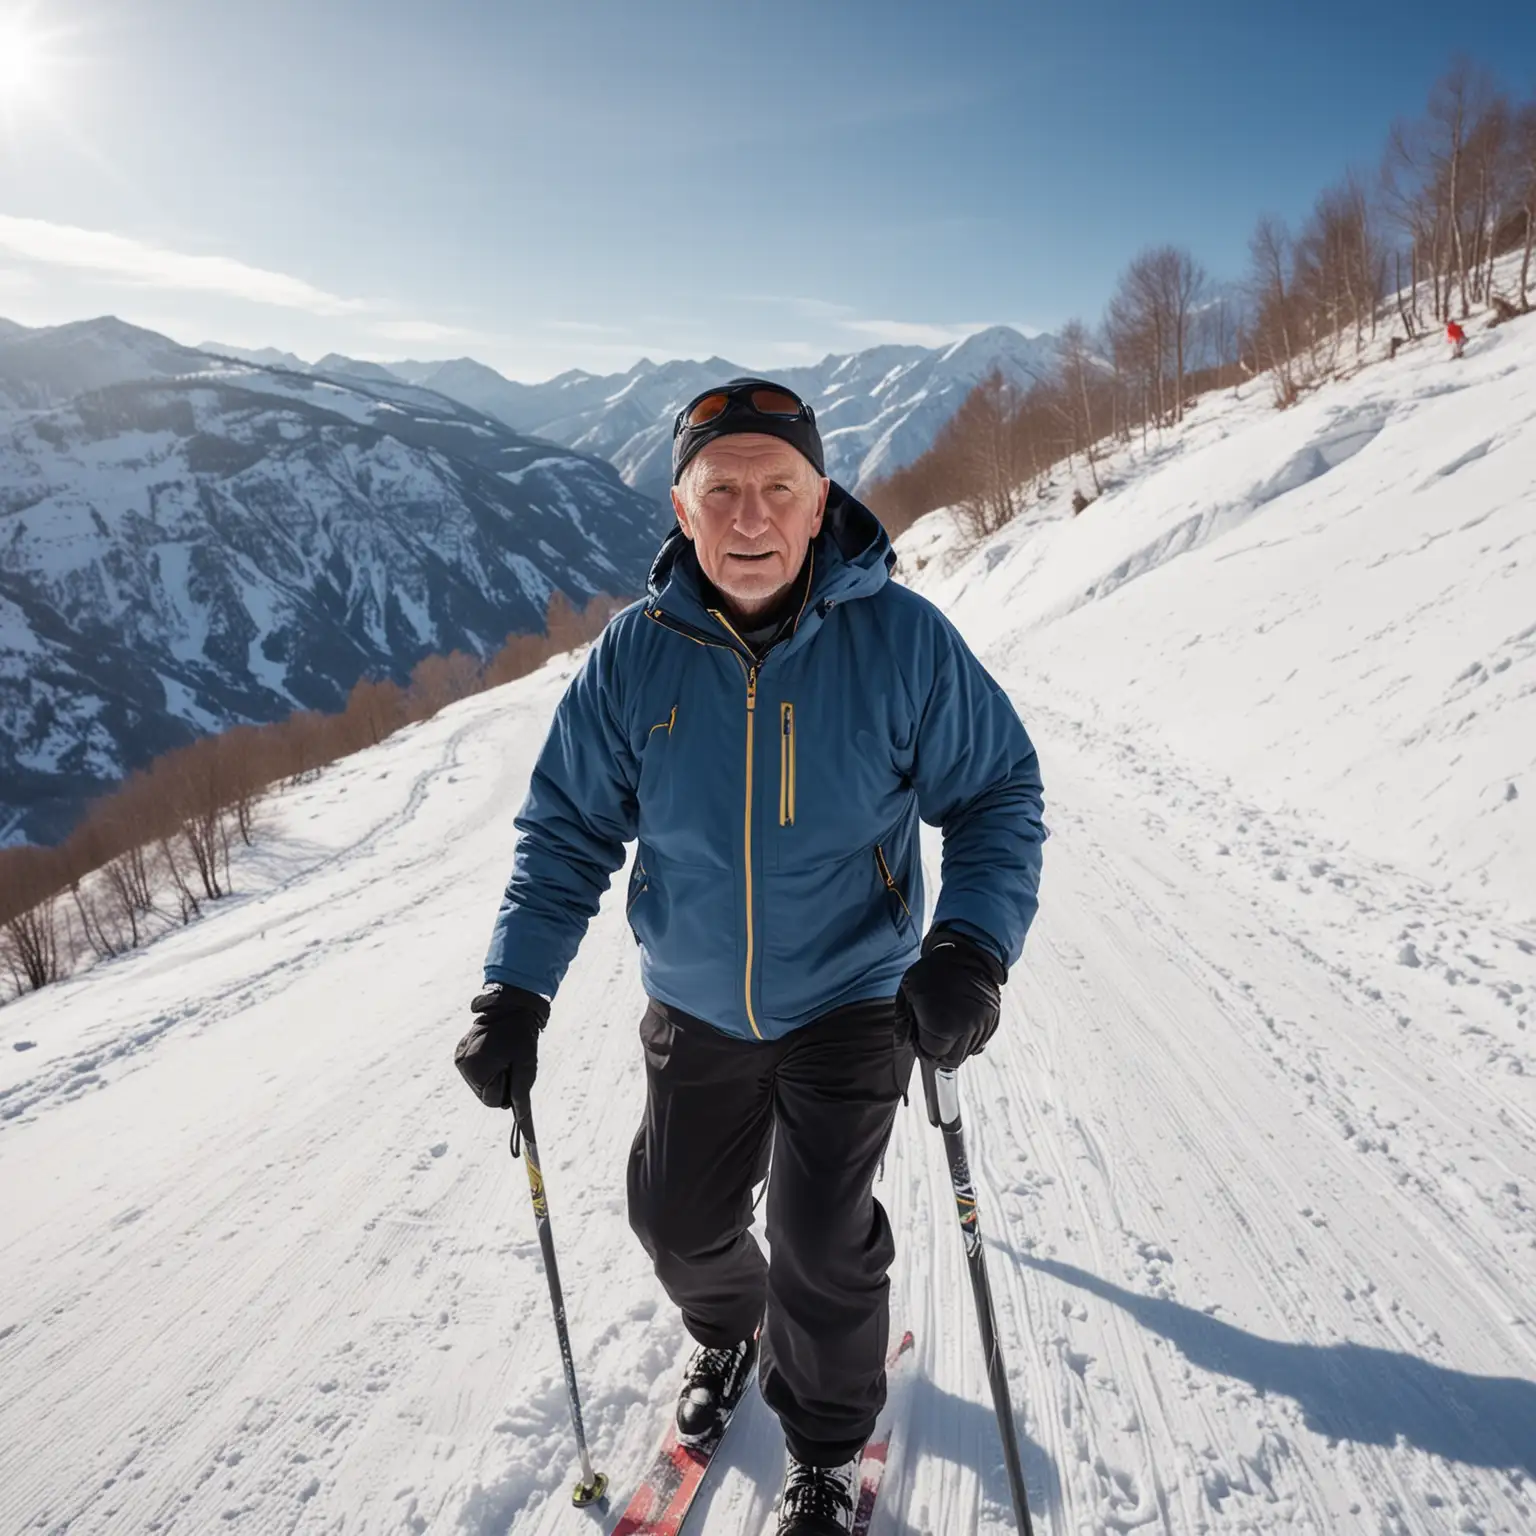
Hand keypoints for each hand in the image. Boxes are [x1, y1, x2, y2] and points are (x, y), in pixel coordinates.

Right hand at [454, 983, 549, 1107]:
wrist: (511, 1008)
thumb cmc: (521, 1037)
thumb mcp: (525, 1066)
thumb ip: (521, 1094)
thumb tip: (522, 1120)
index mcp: (475, 1067)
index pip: (491, 1100)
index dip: (507, 1089)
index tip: (512, 1068)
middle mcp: (462, 1064)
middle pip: (484, 1095)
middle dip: (500, 1084)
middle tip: (508, 1061)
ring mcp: (459, 1058)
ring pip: (481, 1086)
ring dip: (494, 1076)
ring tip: (501, 1055)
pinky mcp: (460, 1053)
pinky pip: (476, 1073)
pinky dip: (487, 1069)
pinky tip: (492, 1053)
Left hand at [894, 928, 1005, 1070]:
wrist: (966, 952)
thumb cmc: (932, 971)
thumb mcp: (908, 992)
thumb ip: (903, 1022)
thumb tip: (903, 1044)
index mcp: (941, 1025)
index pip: (931, 1054)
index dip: (922, 1047)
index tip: (919, 1034)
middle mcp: (966, 1029)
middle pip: (951, 1060)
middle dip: (939, 1050)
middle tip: (932, 1034)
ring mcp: (982, 1026)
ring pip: (966, 1052)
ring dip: (954, 1044)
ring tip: (946, 1022)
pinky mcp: (992, 1020)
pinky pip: (979, 1041)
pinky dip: (968, 1037)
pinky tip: (959, 1019)